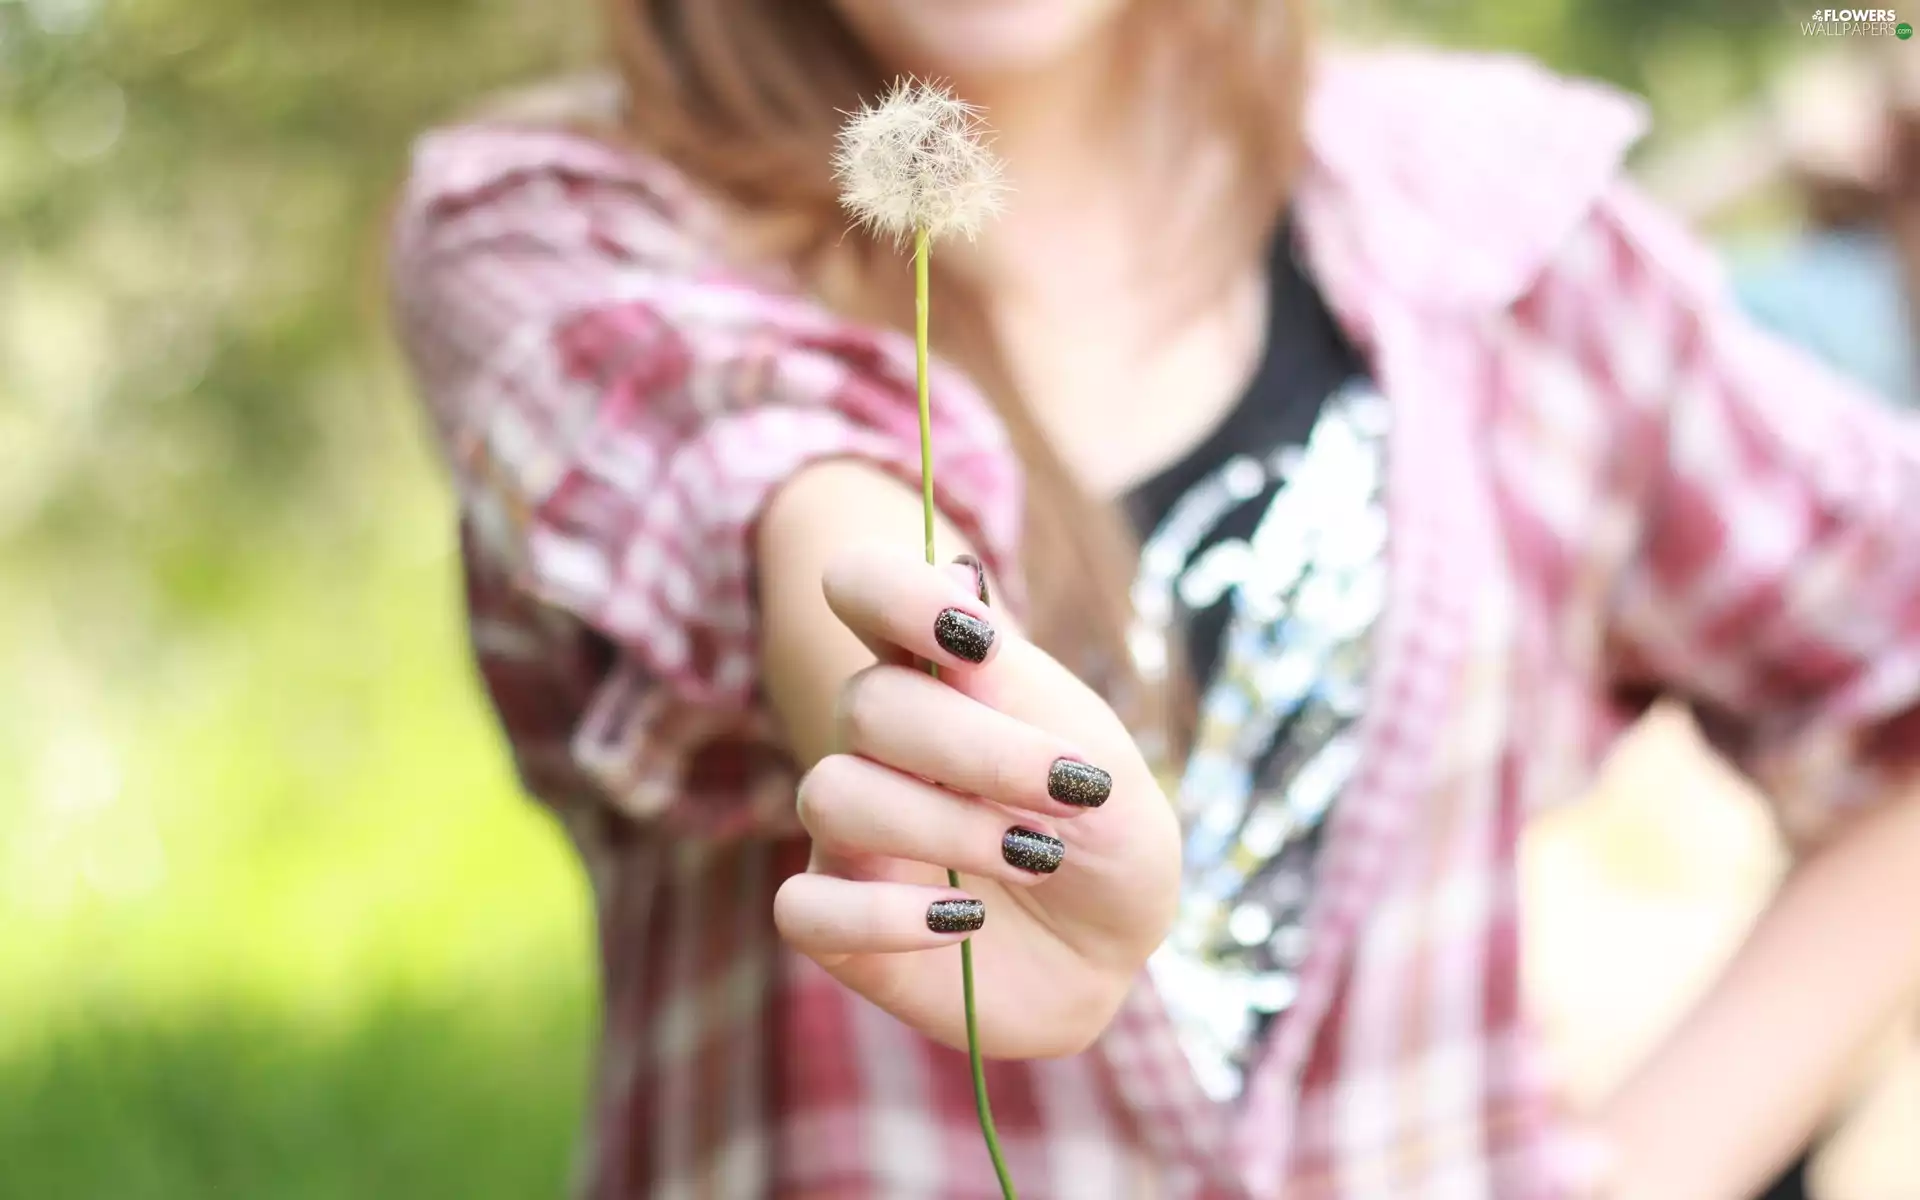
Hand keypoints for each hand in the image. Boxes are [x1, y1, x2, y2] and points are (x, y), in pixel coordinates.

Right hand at [771, 544, 1181, 1058]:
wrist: (1111, 954)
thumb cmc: (1105, 842)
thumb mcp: (1103, 769)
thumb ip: (1024, 695)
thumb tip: (960, 591)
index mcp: (937, 678)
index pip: (865, 590)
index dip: (896, 593)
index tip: (977, 639)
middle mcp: (879, 746)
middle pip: (866, 702)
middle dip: (976, 748)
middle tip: (1068, 791)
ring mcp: (849, 834)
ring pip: (834, 796)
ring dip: (943, 827)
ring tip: (1034, 860)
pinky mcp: (836, 923)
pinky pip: (801, 909)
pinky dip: (881, 917)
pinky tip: (961, 924)